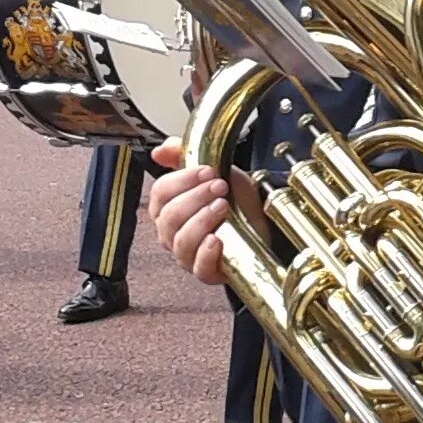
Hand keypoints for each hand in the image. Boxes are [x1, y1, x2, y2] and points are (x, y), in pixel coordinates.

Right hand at [145, 139, 239, 284]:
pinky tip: (217, 239)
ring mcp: (187, 255)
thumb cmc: (235, 198)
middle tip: (220, 186)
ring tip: (223, 206)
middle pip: (169, 217)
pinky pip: (198, 268)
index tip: (207, 171)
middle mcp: (172, 233)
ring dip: (202, 220)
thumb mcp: (215, 169)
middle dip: (196, 197)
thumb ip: (184, 155)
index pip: (160, 194)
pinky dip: (206, 253)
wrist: (264, 219)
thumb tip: (159, 150)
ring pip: (181, 241)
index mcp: (168, 208)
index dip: (182, 180)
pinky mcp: (206, 272)